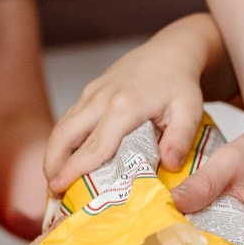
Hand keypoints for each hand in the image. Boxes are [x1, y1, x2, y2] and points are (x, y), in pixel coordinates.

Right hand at [44, 42, 207, 190]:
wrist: (170, 52)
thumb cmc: (180, 83)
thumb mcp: (190, 110)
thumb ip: (181, 138)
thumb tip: (169, 165)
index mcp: (124, 106)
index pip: (94, 145)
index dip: (74, 169)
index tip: (59, 188)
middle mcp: (100, 98)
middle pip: (64, 135)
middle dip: (53, 165)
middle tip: (53, 192)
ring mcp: (91, 93)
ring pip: (62, 127)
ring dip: (53, 155)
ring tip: (55, 182)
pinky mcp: (89, 92)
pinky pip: (68, 119)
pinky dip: (62, 142)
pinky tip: (65, 160)